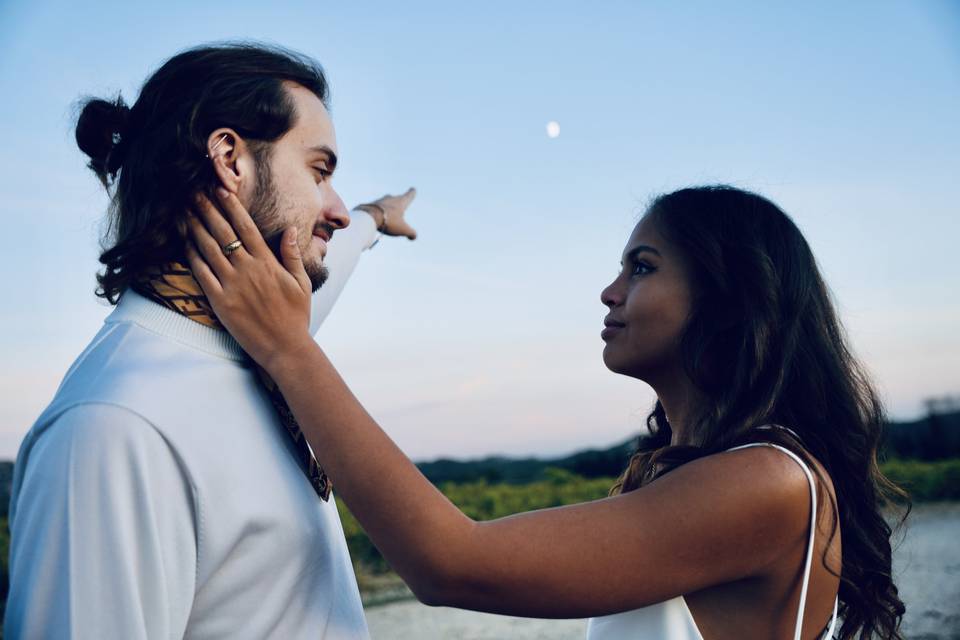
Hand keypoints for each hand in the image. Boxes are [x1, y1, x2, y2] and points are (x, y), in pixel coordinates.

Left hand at [184, 188, 314, 372]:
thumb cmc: (296, 316)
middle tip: (194, 193)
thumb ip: (292, 255)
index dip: (231, 207)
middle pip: (223, 233)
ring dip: (195, 228)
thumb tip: (290, 230)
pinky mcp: (221, 302)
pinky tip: (185, 243)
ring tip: (184, 212)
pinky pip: (202, 274)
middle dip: (207, 210)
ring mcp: (233, 285)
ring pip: (209, 249)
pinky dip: (192, 256)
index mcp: (268, 263)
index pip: (246, 227)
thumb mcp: (302, 283)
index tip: (220, 190)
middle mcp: (248, 270)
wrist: (286, 347)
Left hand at [355, 187, 417, 239]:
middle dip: (400, 199)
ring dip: (388, 205)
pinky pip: (376, 207)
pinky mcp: (371, 205)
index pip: (409, 195)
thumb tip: (414, 237)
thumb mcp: (403, 229)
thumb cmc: (389, 221)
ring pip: (386, 201)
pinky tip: (378, 215)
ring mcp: (380, 201)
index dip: (412, 193)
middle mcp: (391, 199)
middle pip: (397, 198)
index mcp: (401, 202)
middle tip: (401, 199)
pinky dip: (379, 210)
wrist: (369, 217)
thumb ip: (411, 233)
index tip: (413, 189)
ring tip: (389, 210)